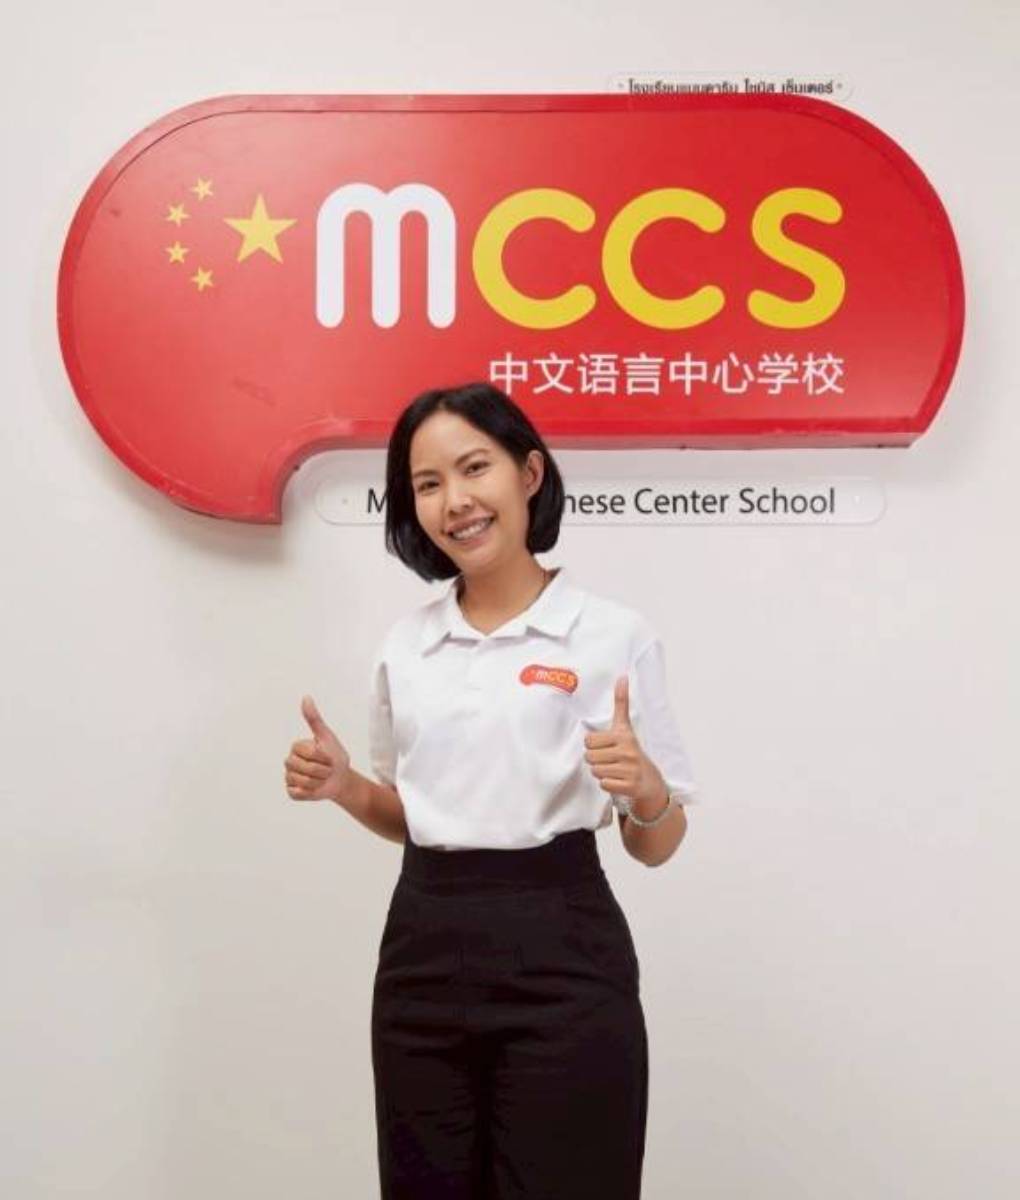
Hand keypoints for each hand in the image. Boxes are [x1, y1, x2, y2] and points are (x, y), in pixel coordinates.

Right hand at [284, 695, 352, 802]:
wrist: (341, 778)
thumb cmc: (335, 756)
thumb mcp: (327, 736)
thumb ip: (314, 719)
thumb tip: (306, 697)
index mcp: (297, 746)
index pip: (309, 753)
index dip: (324, 757)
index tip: (329, 757)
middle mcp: (290, 761)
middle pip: (304, 768)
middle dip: (322, 771)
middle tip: (327, 770)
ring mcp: (289, 776)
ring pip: (302, 781)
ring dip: (318, 782)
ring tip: (322, 779)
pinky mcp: (291, 791)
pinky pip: (298, 793)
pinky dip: (310, 792)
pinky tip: (314, 788)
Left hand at [583, 676, 664, 806]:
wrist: (650, 781)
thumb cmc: (632, 751)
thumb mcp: (626, 727)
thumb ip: (621, 703)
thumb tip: (622, 676)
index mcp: (623, 736)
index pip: (589, 740)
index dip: (594, 745)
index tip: (607, 746)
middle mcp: (628, 751)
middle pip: (589, 757)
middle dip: (597, 760)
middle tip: (610, 760)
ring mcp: (630, 770)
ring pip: (595, 771)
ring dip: (602, 772)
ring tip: (615, 769)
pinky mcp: (629, 786)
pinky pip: (604, 784)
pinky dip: (608, 784)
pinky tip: (619, 780)